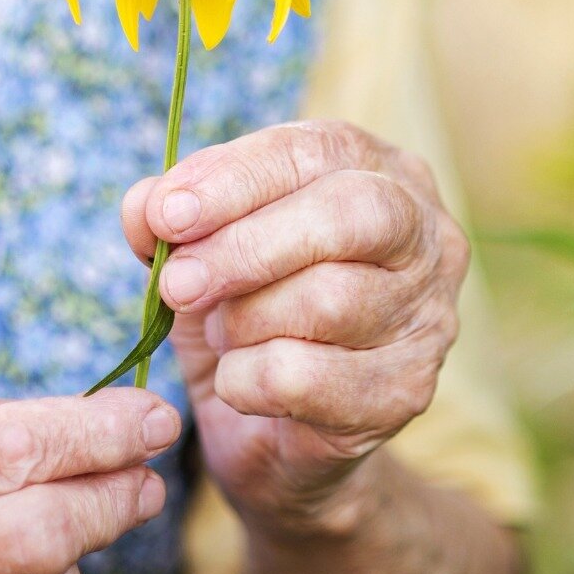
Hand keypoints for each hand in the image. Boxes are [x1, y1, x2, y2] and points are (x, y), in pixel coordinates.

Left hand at [121, 120, 468, 539]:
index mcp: (372, 168)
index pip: (311, 151)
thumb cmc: (244, 303)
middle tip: (177, 283)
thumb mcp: (197, 245)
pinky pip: (312, 378)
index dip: (233, 179)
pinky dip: (249, 380)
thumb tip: (145, 206)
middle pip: (346, 216)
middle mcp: (421, 232)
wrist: (273, 422)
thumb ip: (167, 211)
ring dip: (245, 320)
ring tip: (220, 331)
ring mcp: (428, 314)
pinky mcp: (409, 391)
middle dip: (246, 247)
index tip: (166, 215)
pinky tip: (236, 381)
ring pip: (330, 300)